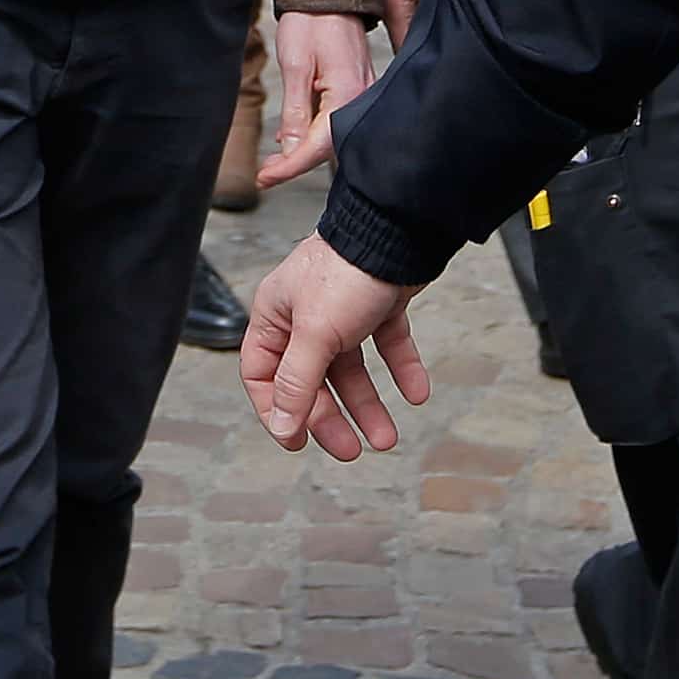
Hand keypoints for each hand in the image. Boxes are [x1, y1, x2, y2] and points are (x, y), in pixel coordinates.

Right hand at [243, 234, 428, 457]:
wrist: (400, 228)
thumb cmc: (348, 269)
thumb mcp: (315, 334)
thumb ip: (296, 383)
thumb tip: (281, 426)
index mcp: (275, 315)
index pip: (262, 374)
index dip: (276, 411)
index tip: (297, 443)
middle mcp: (306, 314)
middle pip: (310, 379)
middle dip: (330, 417)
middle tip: (351, 450)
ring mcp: (343, 310)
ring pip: (351, 369)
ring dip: (368, 404)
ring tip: (387, 438)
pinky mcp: (378, 304)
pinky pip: (387, 345)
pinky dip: (401, 369)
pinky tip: (416, 392)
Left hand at [257, 9, 375, 189]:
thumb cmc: (312, 20)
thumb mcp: (296, 64)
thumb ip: (296, 110)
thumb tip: (291, 148)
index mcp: (348, 93)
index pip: (318, 146)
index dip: (290, 167)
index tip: (265, 178)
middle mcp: (361, 98)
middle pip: (329, 147)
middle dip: (296, 163)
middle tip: (264, 174)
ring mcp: (362, 94)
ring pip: (333, 136)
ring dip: (304, 151)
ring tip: (274, 162)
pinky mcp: (357, 89)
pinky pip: (337, 121)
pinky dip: (315, 135)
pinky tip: (295, 139)